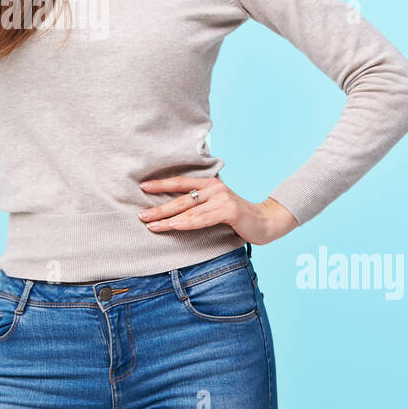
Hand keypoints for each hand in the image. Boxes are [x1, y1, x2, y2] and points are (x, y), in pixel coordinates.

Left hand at [137, 176, 298, 245]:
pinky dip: (187, 223)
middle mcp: (214, 188)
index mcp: (210, 184)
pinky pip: (202, 219)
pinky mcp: (229, 211)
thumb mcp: (216, 206)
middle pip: (181, 198)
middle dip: (159, 207)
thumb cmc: (237, 217)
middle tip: (141, 215)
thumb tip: (173, 211)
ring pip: (189, 210)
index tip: (142, 186)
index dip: (161, 184)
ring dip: (168, 219)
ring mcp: (222, 198)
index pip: (181, 183)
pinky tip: (174, 225)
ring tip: (151, 224)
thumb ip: (200, 205)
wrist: (266, 222)